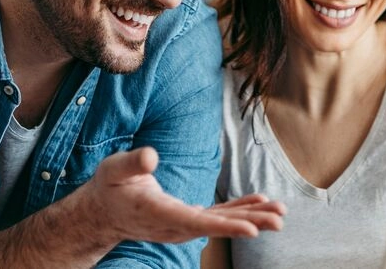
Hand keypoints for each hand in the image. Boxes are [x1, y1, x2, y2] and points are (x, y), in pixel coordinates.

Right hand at [82, 147, 285, 243]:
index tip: (250, 229)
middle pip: (216, 226)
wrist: (105, 211)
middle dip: (249, 223)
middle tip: (278, 221)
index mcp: (158, 213)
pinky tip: (261, 204)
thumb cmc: (111, 186)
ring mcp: (183, 225)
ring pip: (221, 223)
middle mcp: (175, 225)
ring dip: (252, 218)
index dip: (224, 226)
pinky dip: (240, 210)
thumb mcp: (114, 169)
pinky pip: (218, 216)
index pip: (196, 222)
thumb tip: (151, 157)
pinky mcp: (189, 218)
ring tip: (280, 214)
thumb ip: (132, 163)